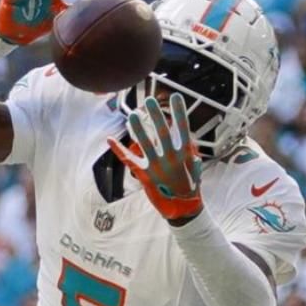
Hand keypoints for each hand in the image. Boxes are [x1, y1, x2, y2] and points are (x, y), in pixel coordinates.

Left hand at [108, 94, 205, 222]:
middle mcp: (171, 159)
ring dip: (138, 128)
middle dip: (156, 116)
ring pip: (145, 144)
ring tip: (133, 114)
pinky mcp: (144, 175)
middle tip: (149, 100)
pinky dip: (118, 149)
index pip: (183, 129)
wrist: (183, 208)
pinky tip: (110, 139)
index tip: (176, 96)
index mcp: (185, 155)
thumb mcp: (195, 167)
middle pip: (163, 133)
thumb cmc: (190, 185)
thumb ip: (189, 152)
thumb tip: (186, 139)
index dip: (179, 112)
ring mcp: (156, 167)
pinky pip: (129, 160)